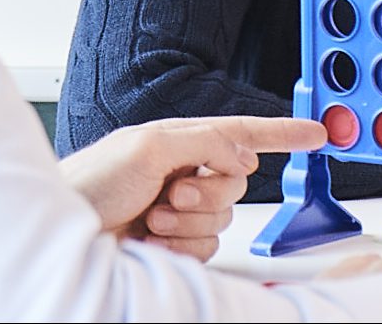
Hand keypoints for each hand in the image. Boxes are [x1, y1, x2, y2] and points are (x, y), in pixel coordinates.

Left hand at [59, 115, 324, 261]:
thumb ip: (203, 142)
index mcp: (180, 140)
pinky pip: (205, 249)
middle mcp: (184, 172)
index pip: (242, 132)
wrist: (64, 233)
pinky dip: (181, 248)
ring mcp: (179, 209)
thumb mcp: (148, 147)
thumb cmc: (90, 182)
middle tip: (170, 194)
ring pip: (222, 219)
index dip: (282, 133)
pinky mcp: (174, 242)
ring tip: (151, 218)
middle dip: (208, 193)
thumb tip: (244, 153)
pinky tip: (151, 242)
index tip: (317, 133)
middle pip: (236, 182)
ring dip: (188, 223)